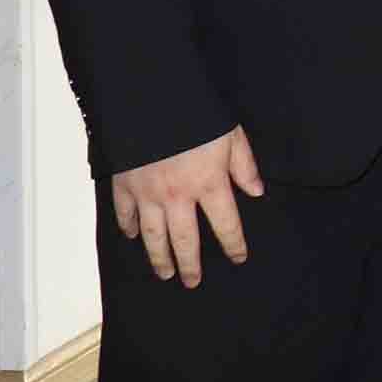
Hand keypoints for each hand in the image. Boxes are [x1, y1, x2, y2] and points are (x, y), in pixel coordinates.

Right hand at [110, 126, 264, 287]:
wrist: (151, 98)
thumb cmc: (198, 114)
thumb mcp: (232, 136)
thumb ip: (245, 166)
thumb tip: (257, 192)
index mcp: (209, 184)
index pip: (226, 224)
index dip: (234, 244)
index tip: (238, 258)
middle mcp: (178, 196)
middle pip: (185, 240)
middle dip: (190, 264)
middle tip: (192, 283)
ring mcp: (148, 193)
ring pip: (153, 236)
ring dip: (158, 257)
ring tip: (164, 274)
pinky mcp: (124, 184)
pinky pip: (124, 213)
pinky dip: (127, 227)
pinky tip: (131, 236)